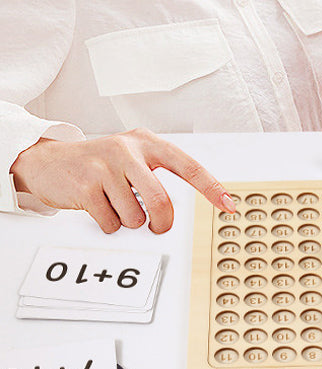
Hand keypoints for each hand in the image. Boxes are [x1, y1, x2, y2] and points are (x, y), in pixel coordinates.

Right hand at [10, 128, 234, 233]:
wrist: (47, 159)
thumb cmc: (99, 163)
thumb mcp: (131, 158)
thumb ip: (154, 176)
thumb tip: (173, 214)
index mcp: (148, 143)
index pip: (188, 166)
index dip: (211, 187)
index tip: (228, 205)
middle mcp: (129, 150)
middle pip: (161, 202)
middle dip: (161, 222)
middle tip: (156, 226)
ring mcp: (106, 167)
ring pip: (135, 217)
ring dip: (127, 222)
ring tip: (114, 205)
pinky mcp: (86, 186)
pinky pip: (111, 223)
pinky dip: (108, 225)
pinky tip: (98, 208)